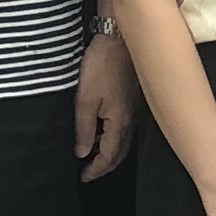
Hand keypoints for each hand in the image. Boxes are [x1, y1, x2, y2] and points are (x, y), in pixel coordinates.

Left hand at [74, 33, 135, 180]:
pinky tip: (101, 132)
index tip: (83, 177)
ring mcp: (133, 110)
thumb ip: (84, 128)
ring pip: (123, 141)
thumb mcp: (85, 99)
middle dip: (105, 166)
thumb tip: (82, 153)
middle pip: (120, 153)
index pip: (109, 156)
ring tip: (92, 155)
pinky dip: (113, 137)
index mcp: (119, 123)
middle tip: (89, 172)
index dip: (96, 170)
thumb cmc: (103, 66)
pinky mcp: (132, 100)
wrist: (120, 38)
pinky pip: (124, 128)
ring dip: (109, 152)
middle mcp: (130, 120)